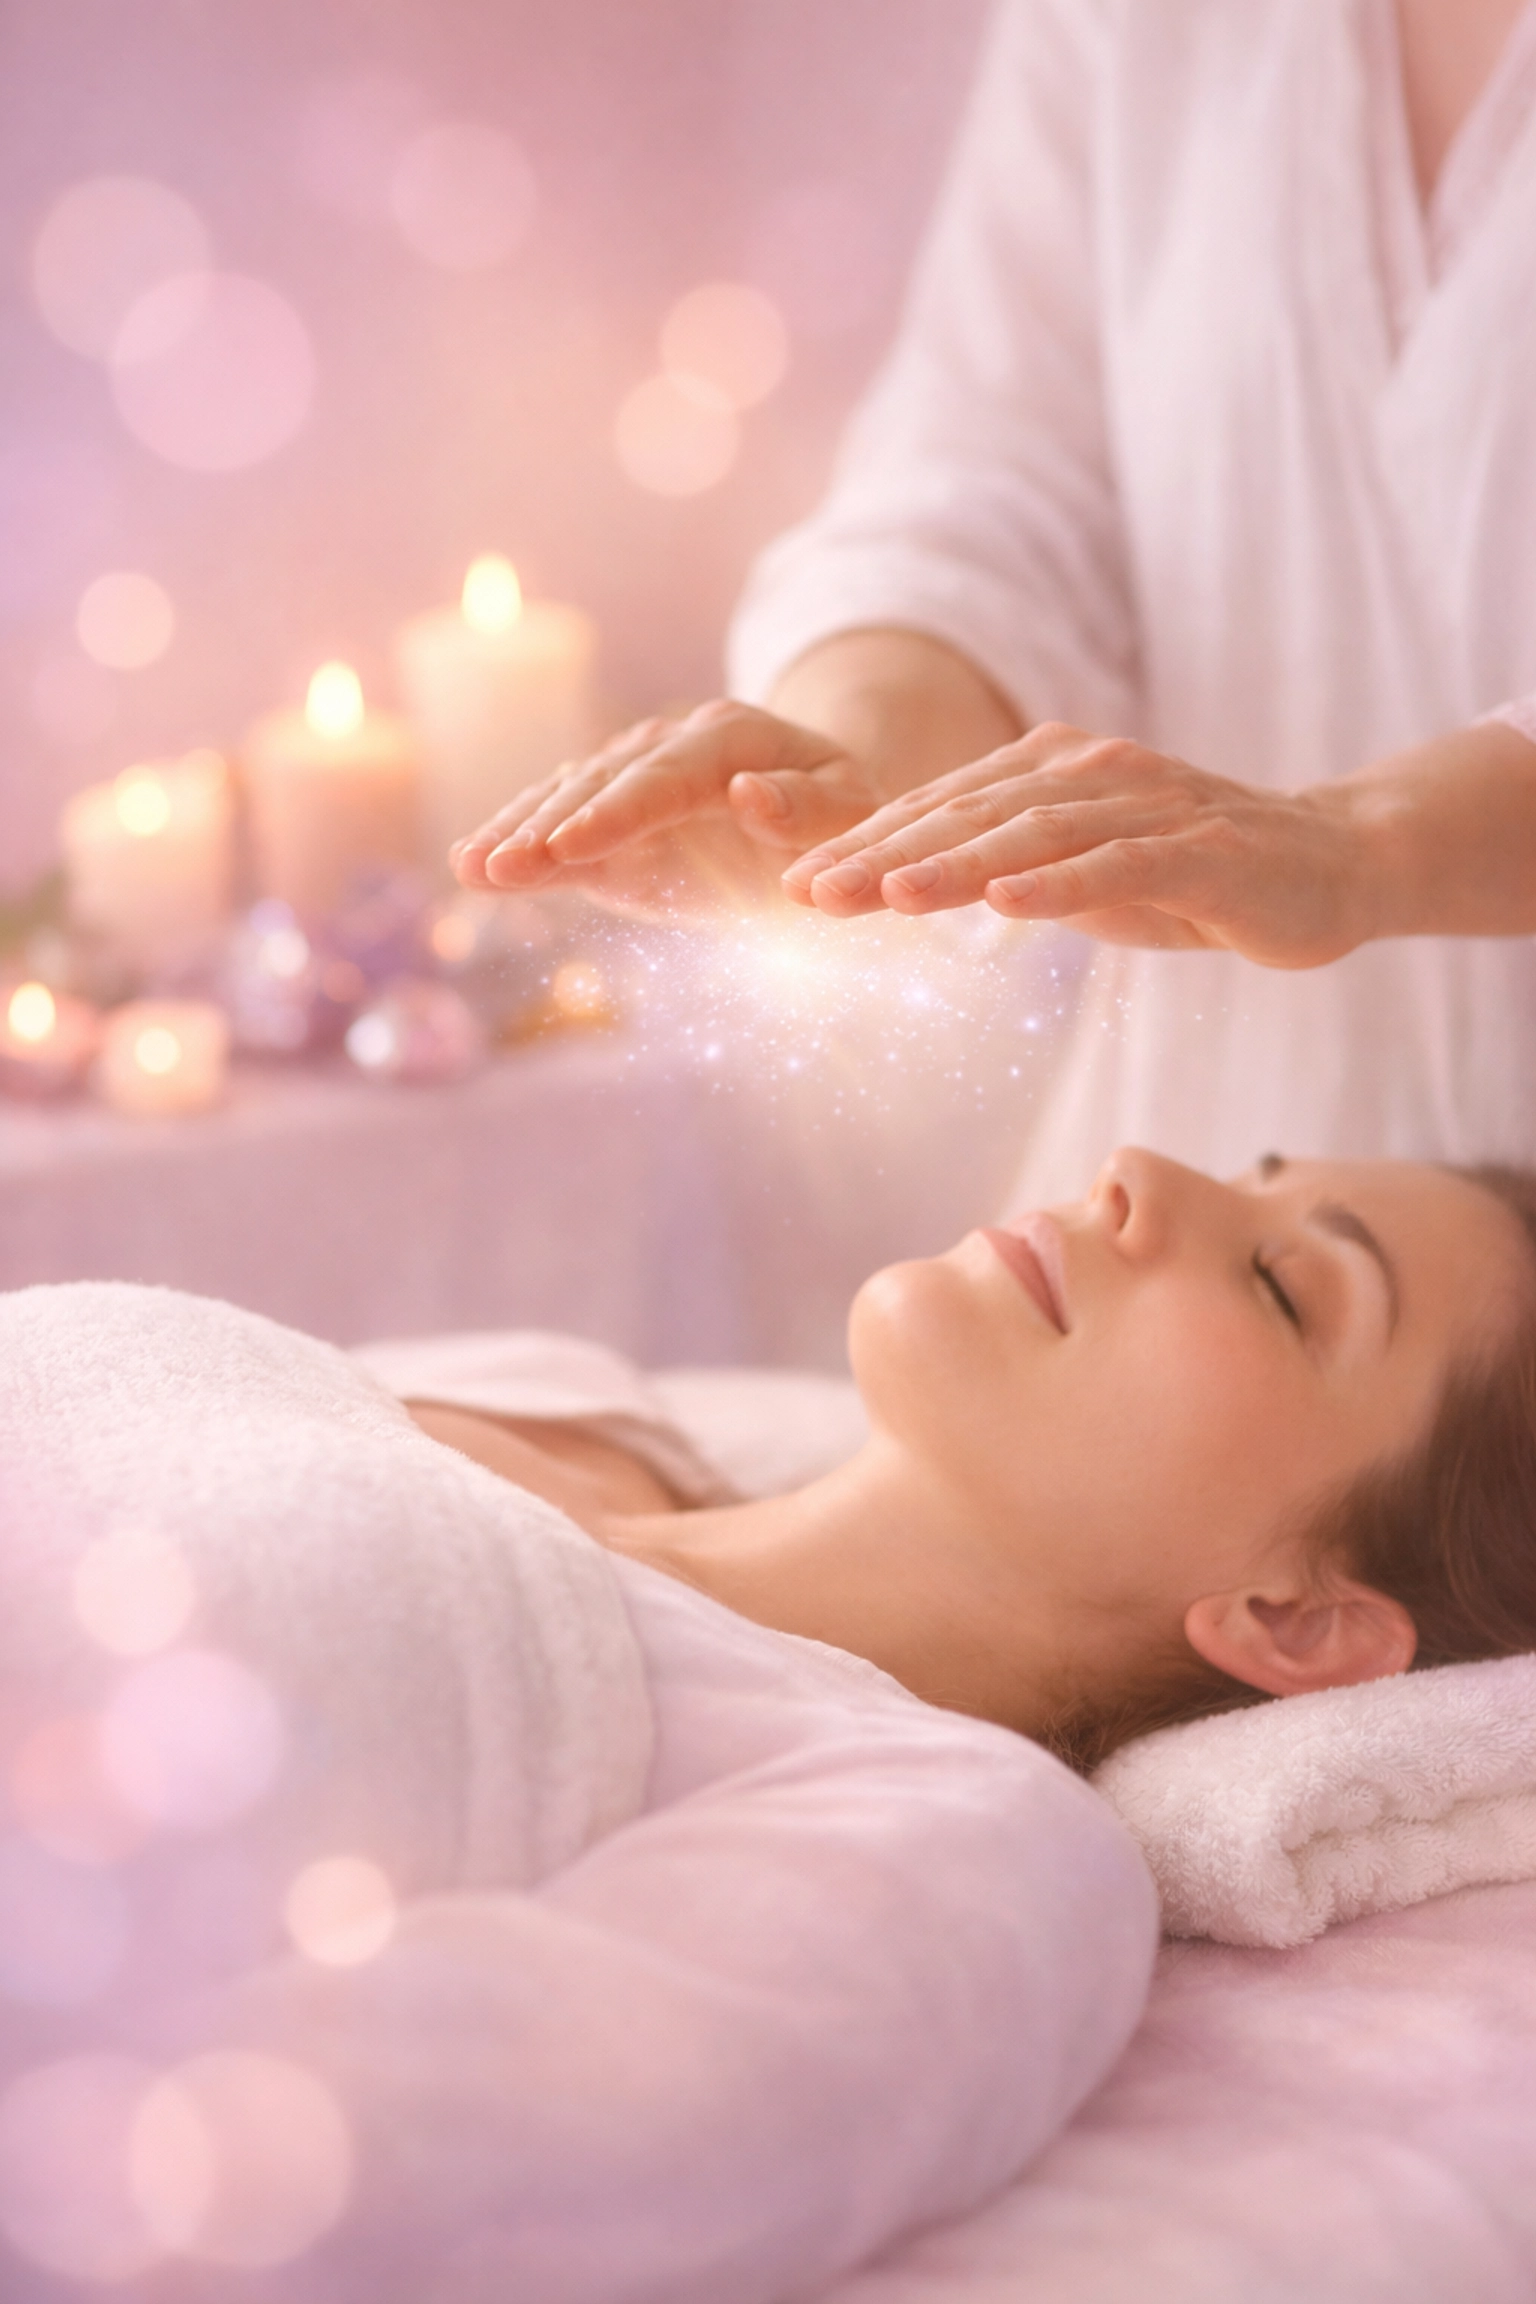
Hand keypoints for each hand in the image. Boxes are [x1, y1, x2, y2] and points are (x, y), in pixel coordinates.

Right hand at [451, 701, 883, 921]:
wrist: (817, 807)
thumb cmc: (840, 815)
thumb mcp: (850, 810)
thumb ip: (808, 808)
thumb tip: (750, 794)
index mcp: (730, 739)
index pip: (665, 776)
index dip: (616, 812)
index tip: (571, 846)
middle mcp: (668, 745)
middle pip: (601, 785)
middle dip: (549, 827)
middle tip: (503, 867)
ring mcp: (630, 778)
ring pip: (567, 799)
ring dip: (519, 834)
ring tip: (473, 870)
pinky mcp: (610, 819)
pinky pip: (560, 828)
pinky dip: (518, 846)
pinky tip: (472, 868)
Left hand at [778, 723, 1371, 967]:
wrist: (1331, 864)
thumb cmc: (1193, 877)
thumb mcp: (1082, 879)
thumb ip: (1007, 877)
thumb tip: (915, 893)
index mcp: (1052, 773)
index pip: (942, 809)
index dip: (866, 844)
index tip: (796, 884)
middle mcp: (1091, 772)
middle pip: (969, 814)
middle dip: (882, 853)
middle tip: (807, 892)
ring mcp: (1148, 806)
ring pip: (1031, 834)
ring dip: (951, 866)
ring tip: (881, 896)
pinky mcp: (1201, 849)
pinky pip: (1120, 863)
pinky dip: (1060, 882)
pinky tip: (1005, 904)